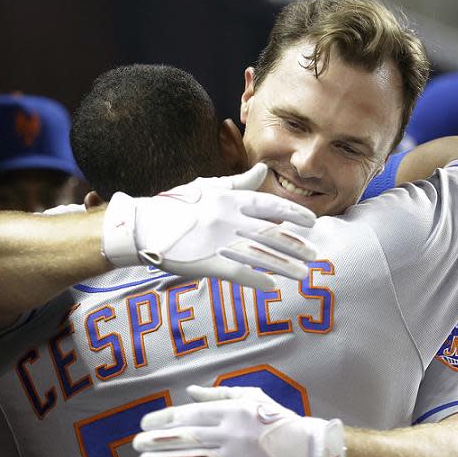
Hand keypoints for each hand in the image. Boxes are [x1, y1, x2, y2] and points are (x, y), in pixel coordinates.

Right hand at [101, 163, 316, 289]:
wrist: (142, 226)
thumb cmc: (176, 206)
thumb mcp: (208, 188)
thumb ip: (239, 183)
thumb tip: (264, 170)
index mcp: (229, 200)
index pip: (270, 206)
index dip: (294, 214)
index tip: (313, 223)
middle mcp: (228, 219)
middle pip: (270, 234)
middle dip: (296, 246)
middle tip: (315, 256)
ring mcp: (218, 241)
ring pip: (260, 256)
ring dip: (285, 267)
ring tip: (303, 275)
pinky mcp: (207, 262)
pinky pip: (238, 272)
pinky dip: (257, 280)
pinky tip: (272, 286)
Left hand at [133, 385, 345, 456]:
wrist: (306, 449)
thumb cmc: (276, 419)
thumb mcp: (250, 395)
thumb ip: (218, 394)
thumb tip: (190, 392)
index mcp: (231, 411)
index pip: (190, 414)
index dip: (164, 420)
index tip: (145, 424)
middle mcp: (229, 433)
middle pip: (186, 437)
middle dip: (157, 441)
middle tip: (135, 444)